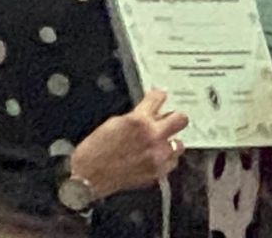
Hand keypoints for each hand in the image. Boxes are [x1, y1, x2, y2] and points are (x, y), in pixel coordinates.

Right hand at [69, 89, 187, 199]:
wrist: (90, 175)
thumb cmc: (95, 151)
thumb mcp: (111, 123)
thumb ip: (133, 118)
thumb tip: (145, 115)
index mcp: (138, 121)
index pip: (157, 99)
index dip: (158, 95)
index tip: (159, 96)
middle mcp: (152, 138)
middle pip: (181, 119)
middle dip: (174, 117)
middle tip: (169, 118)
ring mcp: (158, 157)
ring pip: (179, 144)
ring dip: (170, 141)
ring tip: (159, 142)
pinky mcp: (159, 173)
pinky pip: (172, 162)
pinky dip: (166, 159)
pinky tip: (154, 157)